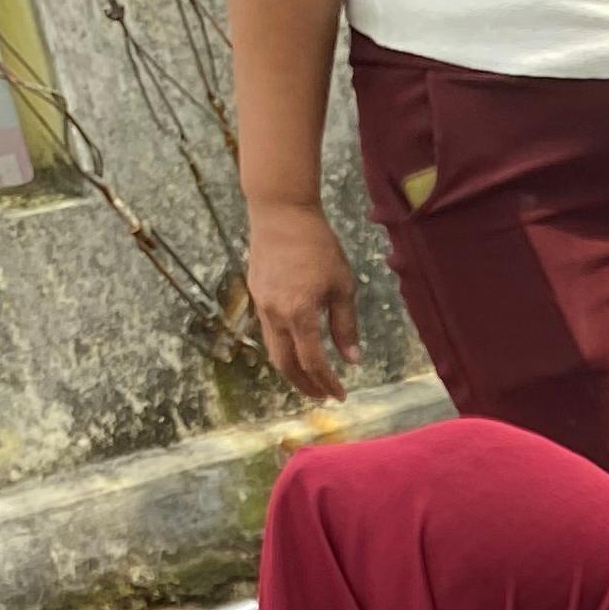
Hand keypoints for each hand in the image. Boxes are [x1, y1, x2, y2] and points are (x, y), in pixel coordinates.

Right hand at [245, 197, 357, 404]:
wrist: (280, 213)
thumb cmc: (318, 246)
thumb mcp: (342, 285)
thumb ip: (345, 325)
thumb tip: (352, 360)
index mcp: (300, 314)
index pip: (313, 361)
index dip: (327, 383)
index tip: (340, 395)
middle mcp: (275, 314)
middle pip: (286, 364)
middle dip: (305, 385)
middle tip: (322, 397)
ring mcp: (261, 304)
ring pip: (273, 350)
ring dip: (291, 370)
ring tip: (310, 380)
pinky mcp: (256, 294)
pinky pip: (268, 331)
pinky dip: (282, 348)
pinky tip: (296, 350)